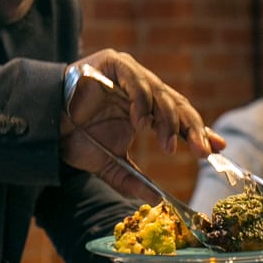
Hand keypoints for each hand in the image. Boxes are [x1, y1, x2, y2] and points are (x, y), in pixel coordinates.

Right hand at [60, 53, 223, 195]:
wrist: (44, 124)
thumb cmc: (75, 139)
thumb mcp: (110, 163)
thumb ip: (132, 179)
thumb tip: (157, 199)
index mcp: (145, 109)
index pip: (179, 118)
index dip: (199, 132)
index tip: (218, 149)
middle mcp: (141, 89)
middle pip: (177, 106)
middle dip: (192, 130)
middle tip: (203, 151)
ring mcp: (129, 74)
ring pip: (161, 94)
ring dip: (169, 122)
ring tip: (169, 147)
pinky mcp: (114, 63)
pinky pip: (136, 81)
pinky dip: (143, 102)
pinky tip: (143, 123)